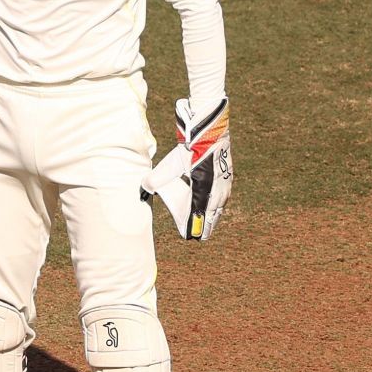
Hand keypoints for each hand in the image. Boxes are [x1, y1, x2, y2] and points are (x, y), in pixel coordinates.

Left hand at [141, 97, 230, 240]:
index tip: (193, 237)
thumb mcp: (169, 167)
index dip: (197, 226)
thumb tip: (143, 189)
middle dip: (207, 225)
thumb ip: (154, 180)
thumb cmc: (187, 152)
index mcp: (202, 190)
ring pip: (220, 206)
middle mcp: (217, 190)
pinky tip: (218, 207)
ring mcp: (225, 185)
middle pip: (212, 214)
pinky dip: (220, 205)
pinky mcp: (228, 177)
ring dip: (214, 216)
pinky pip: (224, 196)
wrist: (208, 134)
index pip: (200, 215)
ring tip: (210, 225)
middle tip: (202, 237)